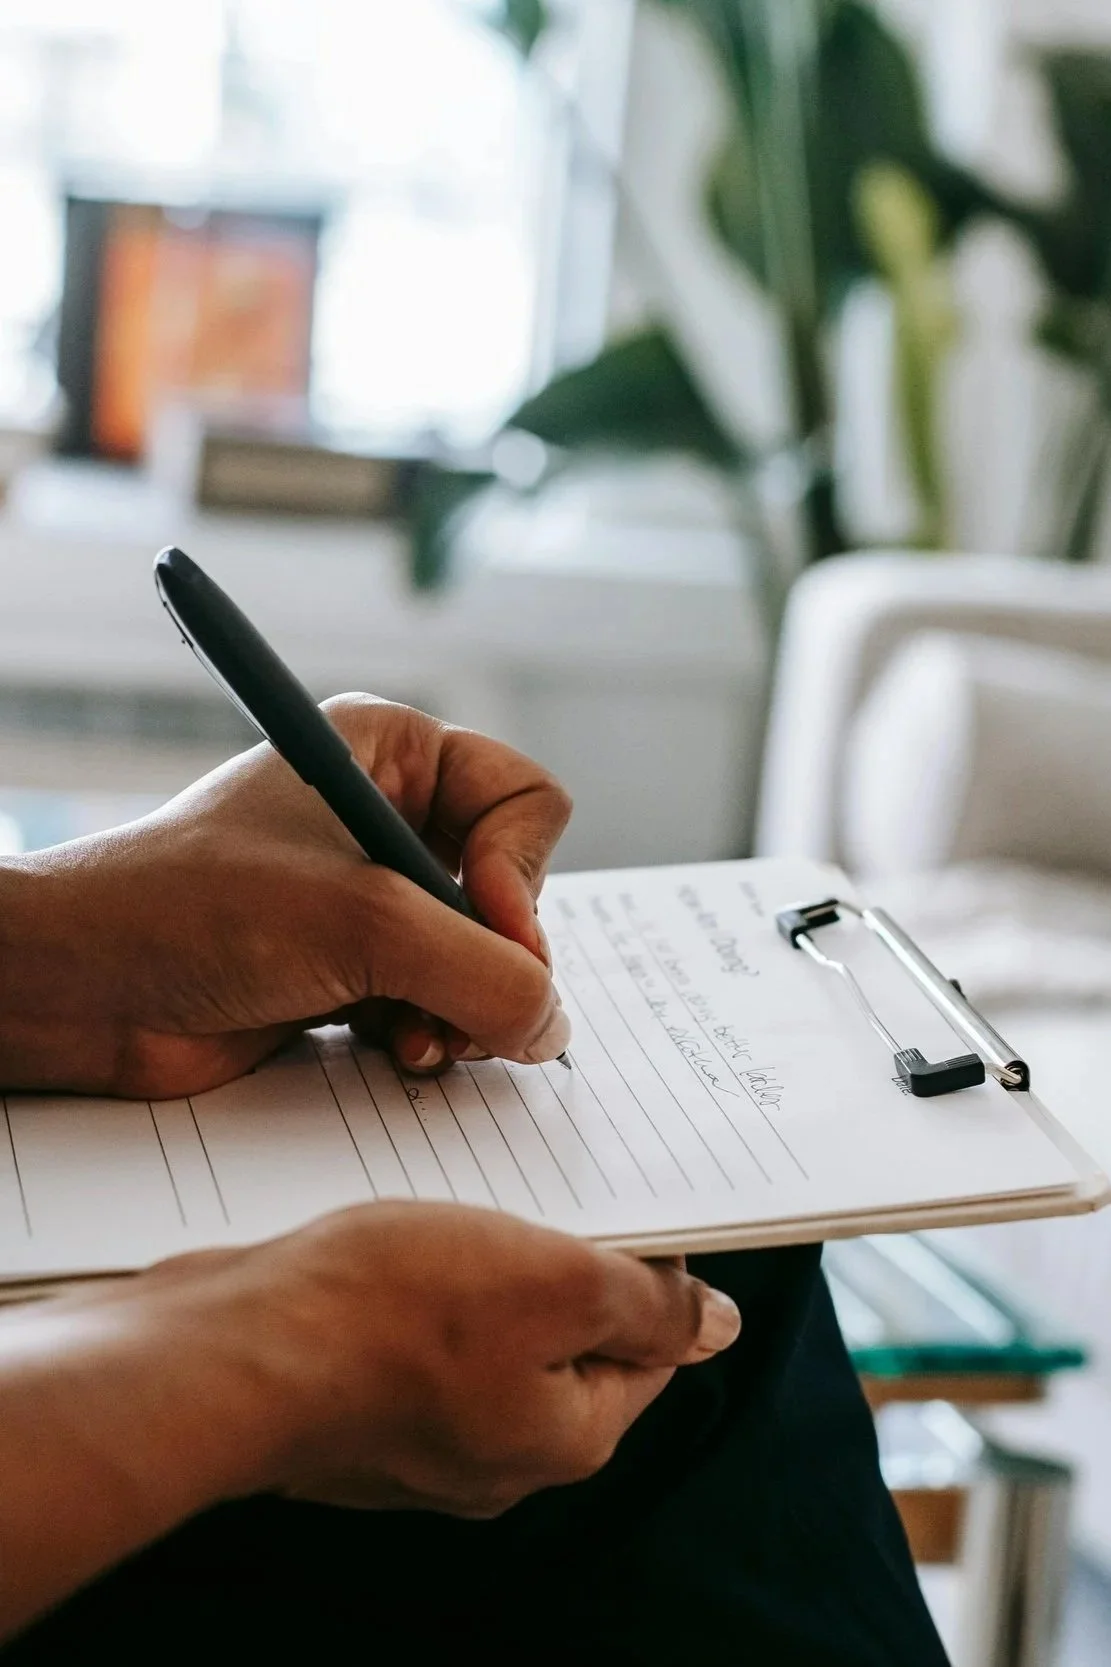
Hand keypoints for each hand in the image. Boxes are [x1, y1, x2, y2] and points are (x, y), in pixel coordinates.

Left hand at [0, 697, 571, 1096]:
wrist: (84, 990)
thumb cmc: (195, 909)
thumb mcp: (364, 922)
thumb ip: (484, 972)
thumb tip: (554, 1026)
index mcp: (392, 753)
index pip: (527, 800)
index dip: (522, 872)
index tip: (487, 926)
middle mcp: (389, 817)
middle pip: (514, 890)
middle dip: (494, 958)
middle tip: (463, 1004)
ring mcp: (372, 898)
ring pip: (483, 958)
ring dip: (464, 1008)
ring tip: (420, 1039)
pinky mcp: (354, 968)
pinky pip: (441, 1002)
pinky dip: (433, 1034)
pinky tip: (395, 1051)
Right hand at [0, 1201, 740, 1635]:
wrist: (227, 1351)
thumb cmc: (389, 1314)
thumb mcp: (556, 1281)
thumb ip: (648, 1304)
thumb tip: (717, 1326)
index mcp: (565, 1437)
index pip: (648, 1349)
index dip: (649, 1269)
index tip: (625, 1206)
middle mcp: (497, 1454)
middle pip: (564, 1340)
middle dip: (558, 1263)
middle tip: (534, 1193)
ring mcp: (418, 1438)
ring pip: (485, 1332)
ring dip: (482, 1266)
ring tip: (456, 1209)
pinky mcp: (356, 1408)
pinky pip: (414, 1338)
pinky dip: (415, 1286)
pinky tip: (391, 1242)